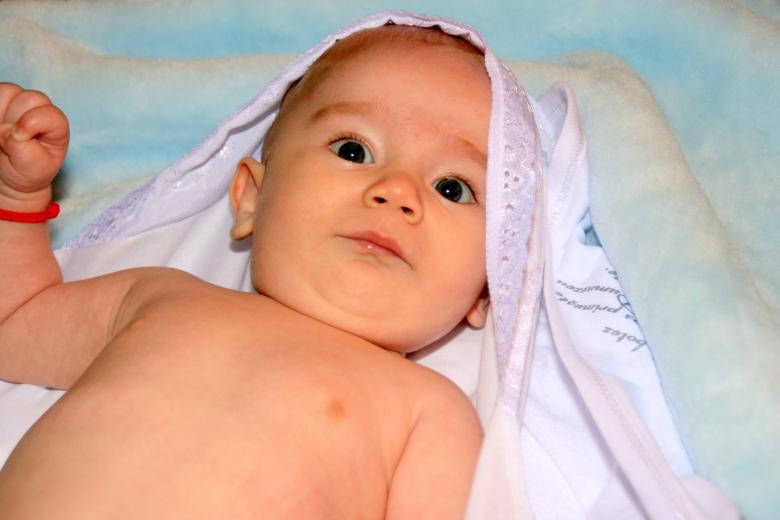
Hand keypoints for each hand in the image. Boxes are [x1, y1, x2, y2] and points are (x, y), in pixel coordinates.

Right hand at [0, 83, 68, 203]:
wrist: (11, 174)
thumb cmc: (28, 170)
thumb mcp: (33, 166)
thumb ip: (22, 147)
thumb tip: (5, 130)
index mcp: (57, 126)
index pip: (49, 112)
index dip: (30, 122)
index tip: (19, 139)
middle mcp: (41, 110)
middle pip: (28, 98)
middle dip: (15, 118)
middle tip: (8, 140)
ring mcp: (19, 103)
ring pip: (7, 91)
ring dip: (0, 113)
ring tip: (2, 135)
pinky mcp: (1, 102)